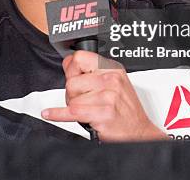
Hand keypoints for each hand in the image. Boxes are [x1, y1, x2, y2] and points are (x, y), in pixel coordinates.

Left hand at [41, 50, 166, 141]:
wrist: (139, 132)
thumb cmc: (126, 110)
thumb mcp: (115, 83)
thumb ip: (92, 72)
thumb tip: (68, 62)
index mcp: (112, 69)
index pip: (80, 58)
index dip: (71, 68)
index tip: (71, 75)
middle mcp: (111, 80)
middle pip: (71, 82)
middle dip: (72, 94)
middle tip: (84, 101)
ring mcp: (108, 97)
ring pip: (71, 98)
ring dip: (74, 107)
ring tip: (89, 110)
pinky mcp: (102, 114)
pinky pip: (72, 111)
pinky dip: (58, 114)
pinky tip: (50, 114)